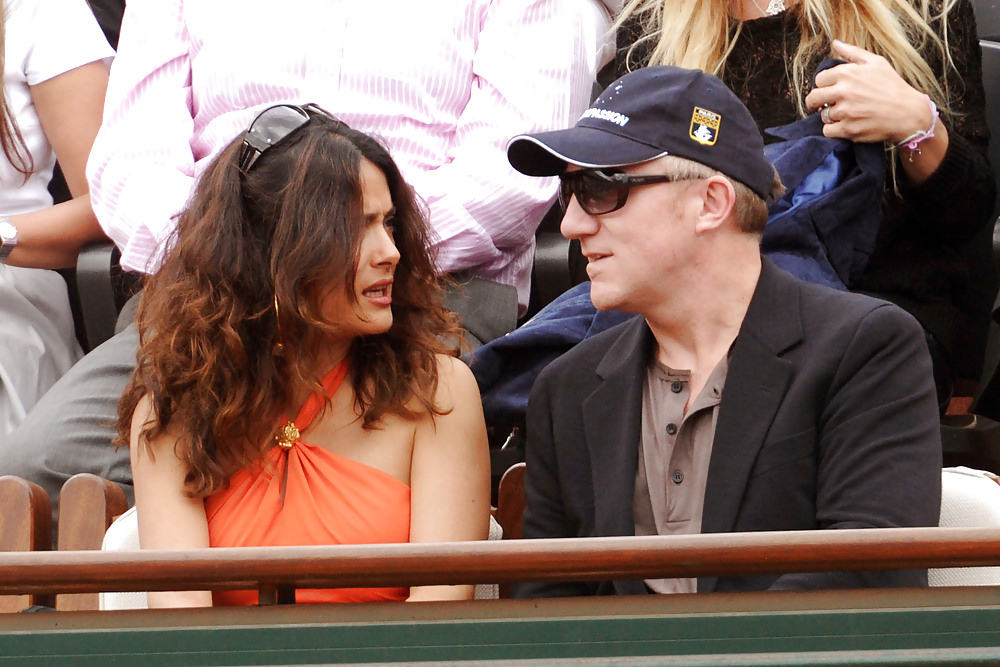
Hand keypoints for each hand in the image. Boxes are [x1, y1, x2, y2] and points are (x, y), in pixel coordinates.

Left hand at [804, 40, 933, 144]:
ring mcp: (845, 112)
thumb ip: (853, 52)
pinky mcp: (847, 129)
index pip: (819, 80)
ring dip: (831, 116)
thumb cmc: (892, 86)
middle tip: (827, 103)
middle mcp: (843, 92)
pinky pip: (827, 131)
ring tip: (846, 113)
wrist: (907, 112)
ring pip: (822, 115)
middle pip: (813, 98)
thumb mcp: (876, 62)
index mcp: (846, 73)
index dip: (824, 85)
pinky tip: (846, 124)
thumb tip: (835, 43)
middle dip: (817, 102)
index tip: (831, 89)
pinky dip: (834, 130)